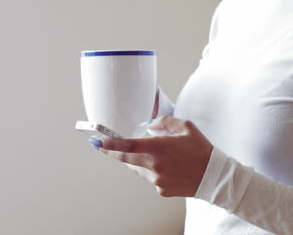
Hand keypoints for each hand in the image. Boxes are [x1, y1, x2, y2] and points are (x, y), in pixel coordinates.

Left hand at [91, 116, 212, 196]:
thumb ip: (164, 122)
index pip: (128, 146)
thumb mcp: (186, 127)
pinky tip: (167, 168)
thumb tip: (149, 124)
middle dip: (113, 153)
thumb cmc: (202, 151)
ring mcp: (157, 180)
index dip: (110, 144)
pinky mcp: (161, 190)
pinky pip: (150, 178)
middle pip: (126, 160)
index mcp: (159, 147)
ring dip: (138, 162)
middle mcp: (155, 165)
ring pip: (138, 169)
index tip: (97, 142)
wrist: (216, 177)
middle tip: (103, 147)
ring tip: (154, 156)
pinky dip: (152, 172)